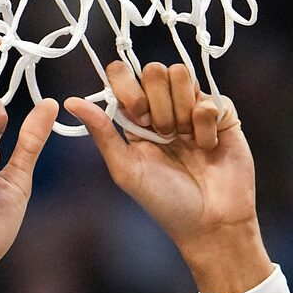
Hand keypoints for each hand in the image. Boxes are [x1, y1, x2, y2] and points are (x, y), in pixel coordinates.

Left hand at [65, 62, 271, 292]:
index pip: (123, 74)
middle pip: (154, 70)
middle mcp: (163, 108)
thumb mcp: (126, 170)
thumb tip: (69, 101)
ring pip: (182, 75)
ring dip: (181, 110)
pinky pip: (210, 100)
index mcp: (135, 118)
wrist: (210, 222)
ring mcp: (193, 109)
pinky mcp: (222, 114)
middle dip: (157, 103)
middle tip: (164, 134)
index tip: (137, 115)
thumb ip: (102, 132)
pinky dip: (205, 126)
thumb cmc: (165, 202)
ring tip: (185, 141)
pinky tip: (207, 147)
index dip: (128, 87)